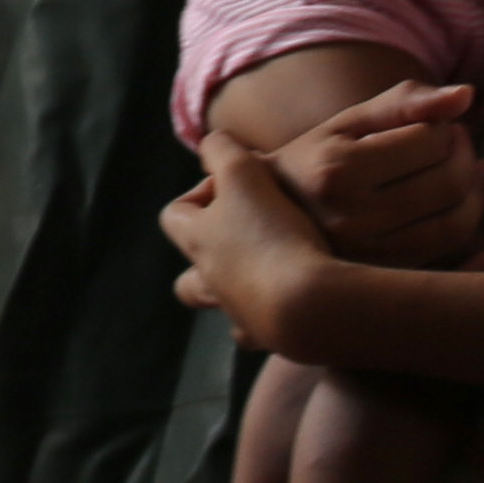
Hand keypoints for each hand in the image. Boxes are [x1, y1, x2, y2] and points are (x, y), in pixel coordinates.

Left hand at [160, 143, 338, 342]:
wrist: (309, 307)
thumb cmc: (272, 233)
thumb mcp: (244, 173)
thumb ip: (223, 149)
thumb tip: (214, 143)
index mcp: (199, 243)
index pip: (174, 216)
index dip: (200, 195)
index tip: (237, 185)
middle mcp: (212, 284)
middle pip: (189, 281)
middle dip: (211, 257)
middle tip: (249, 234)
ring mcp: (241, 315)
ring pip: (226, 307)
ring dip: (241, 290)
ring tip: (275, 271)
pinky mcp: (273, 339)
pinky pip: (264, 335)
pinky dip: (273, 319)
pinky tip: (300, 303)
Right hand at [272, 76, 483, 269]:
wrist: (271, 220)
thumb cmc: (315, 159)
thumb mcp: (347, 123)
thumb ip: (403, 102)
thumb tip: (465, 95)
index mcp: (337, 170)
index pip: (427, 141)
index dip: (445, 127)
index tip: (438, 125)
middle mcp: (351, 218)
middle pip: (447, 183)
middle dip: (465, 156)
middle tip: (456, 145)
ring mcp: (368, 255)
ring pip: (456, 223)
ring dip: (474, 191)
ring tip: (462, 171)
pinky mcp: (384, 278)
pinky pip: (449, 257)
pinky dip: (474, 232)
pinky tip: (473, 206)